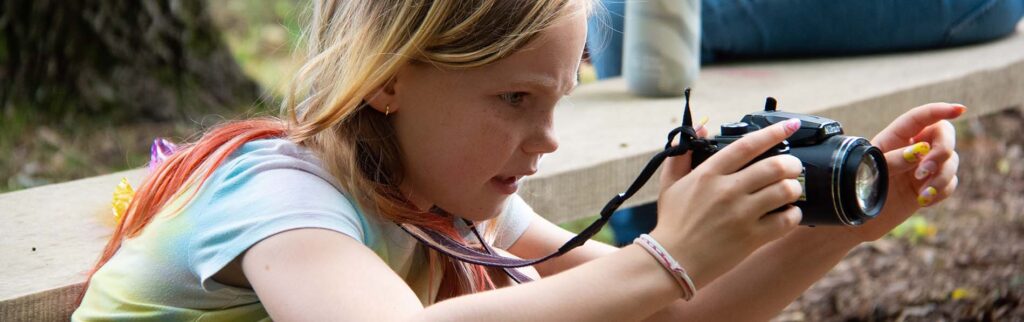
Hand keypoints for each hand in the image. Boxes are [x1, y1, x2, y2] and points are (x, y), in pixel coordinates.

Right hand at [653, 118, 803, 288]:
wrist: (672, 261)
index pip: (747, 145)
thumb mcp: (669, 183)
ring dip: (794, 188)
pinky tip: (789, 213)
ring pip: (785, 191)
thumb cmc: (672, 222)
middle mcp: (727, 191)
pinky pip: (786, 221)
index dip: (774, 133)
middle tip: (793, 166)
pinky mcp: (751, 237)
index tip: (790, 126)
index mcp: (708, 174)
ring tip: (791, 189)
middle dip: (791, 163)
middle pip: (774, 166)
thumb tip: (700, 127)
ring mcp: (740, 215)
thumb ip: (681, 153)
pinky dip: (794, 214)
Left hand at [850, 103, 965, 240]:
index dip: (939, 110)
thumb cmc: (861, 188)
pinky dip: (941, 191)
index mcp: (894, 136)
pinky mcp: (931, 183)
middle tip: (924, 170)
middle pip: (944, 134)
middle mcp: (913, 146)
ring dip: (941, 177)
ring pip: (951, 160)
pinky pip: (951, 181)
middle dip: (941, 150)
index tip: (959, 110)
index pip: (920, 117)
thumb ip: (895, 159)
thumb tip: (920, 150)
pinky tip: (923, 201)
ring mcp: (924, 165)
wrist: (862, 218)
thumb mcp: (872, 170)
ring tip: (923, 194)